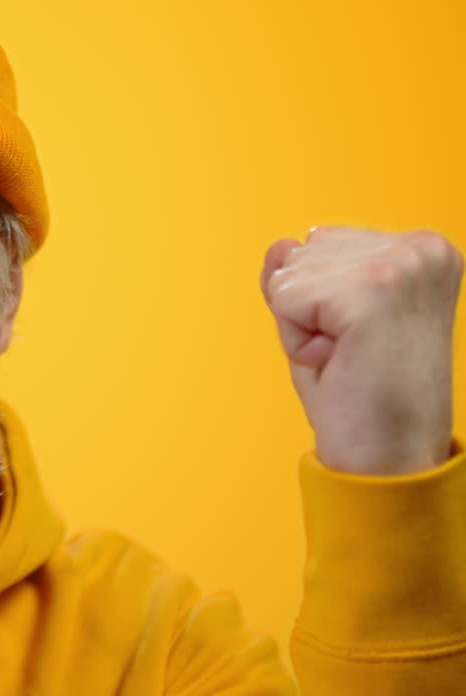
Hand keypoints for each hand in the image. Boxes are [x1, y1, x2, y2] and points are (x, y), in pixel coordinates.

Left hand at [259, 226, 462, 475]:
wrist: (390, 459)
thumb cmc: (362, 395)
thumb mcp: (325, 320)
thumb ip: (302, 275)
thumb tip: (280, 243)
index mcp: (423, 249)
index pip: (320, 243)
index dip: (320, 302)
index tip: (360, 340)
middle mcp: (420, 248)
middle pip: (301, 253)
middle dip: (307, 312)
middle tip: (351, 356)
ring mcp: (399, 265)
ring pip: (288, 275)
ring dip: (300, 327)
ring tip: (347, 360)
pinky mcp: (371, 289)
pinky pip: (284, 298)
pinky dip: (295, 340)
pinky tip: (338, 363)